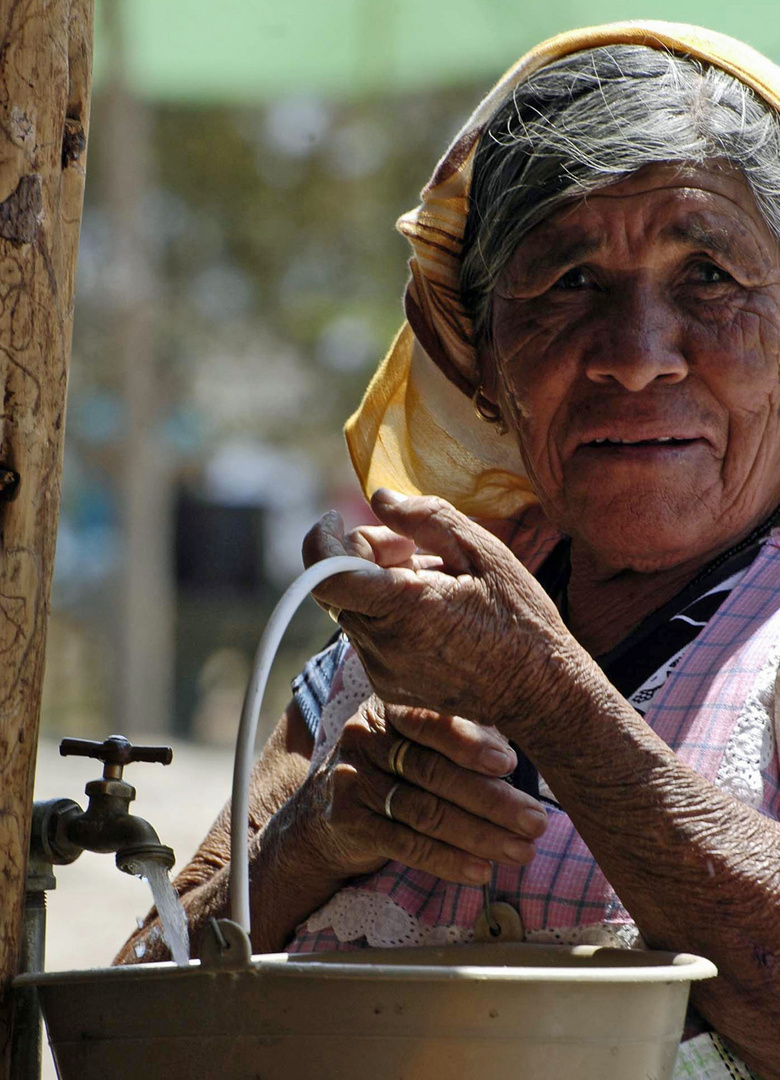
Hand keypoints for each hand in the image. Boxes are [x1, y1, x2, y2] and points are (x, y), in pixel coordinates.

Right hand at [299, 696, 546, 885]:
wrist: (320, 817)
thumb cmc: (391, 772)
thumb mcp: (415, 743)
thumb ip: (460, 736)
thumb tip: (521, 743)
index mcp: (386, 709)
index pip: (430, 722)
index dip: (470, 742)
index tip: (510, 763)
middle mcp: (363, 739)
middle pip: (434, 772)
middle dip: (491, 799)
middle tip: (535, 821)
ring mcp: (352, 781)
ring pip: (425, 811)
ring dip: (480, 835)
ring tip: (522, 851)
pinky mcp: (348, 822)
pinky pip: (405, 844)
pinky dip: (447, 861)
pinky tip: (480, 872)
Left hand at [302, 490, 574, 726]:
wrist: (541, 692)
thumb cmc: (521, 618)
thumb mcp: (485, 552)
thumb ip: (427, 518)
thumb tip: (380, 499)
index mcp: (406, 608)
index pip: (327, 575)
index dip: (320, 541)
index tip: (335, 520)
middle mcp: (384, 646)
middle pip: (340, 585)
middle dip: (365, 555)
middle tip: (411, 547)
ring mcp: (383, 671)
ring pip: (353, 610)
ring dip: (377, 586)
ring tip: (433, 583)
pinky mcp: (387, 687)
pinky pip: (369, 637)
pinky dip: (386, 615)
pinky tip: (431, 614)